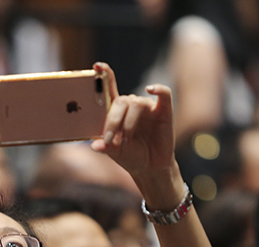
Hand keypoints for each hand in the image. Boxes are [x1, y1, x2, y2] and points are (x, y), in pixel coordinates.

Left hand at [91, 62, 175, 178]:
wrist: (150, 168)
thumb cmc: (131, 156)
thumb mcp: (116, 153)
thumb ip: (106, 147)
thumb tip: (94, 146)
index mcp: (117, 111)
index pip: (109, 89)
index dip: (104, 75)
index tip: (96, 66)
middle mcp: (132, 106)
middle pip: (121, 100)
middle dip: (112, 120)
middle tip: (110, 139)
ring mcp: (148, 107)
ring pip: (136, 103)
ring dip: (128, 123)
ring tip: (125, 142)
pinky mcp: (164, 111)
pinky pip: (164, 94)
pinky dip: (158, 89)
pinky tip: (150, 88)